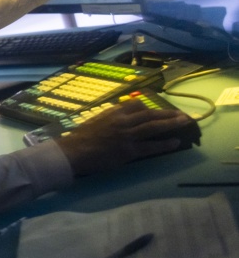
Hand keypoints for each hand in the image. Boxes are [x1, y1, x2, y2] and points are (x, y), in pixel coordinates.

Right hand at [57, 99, 195, 175]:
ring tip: (184, 122)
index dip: (147, 107)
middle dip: (166, 114)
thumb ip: (108, 118)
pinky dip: (164, 144)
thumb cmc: (79, 138)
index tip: (154, 109)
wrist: (73, 152)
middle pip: (149, 114)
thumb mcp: (94, 121)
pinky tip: (175, 142)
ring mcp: (127, 135)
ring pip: (153, 126)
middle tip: (181, 115)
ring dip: (171, 124)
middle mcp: (122, 121)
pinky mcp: (129, 150)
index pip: (135, 105)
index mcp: (113, 113)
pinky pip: (151, 146)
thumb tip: (117, 118)